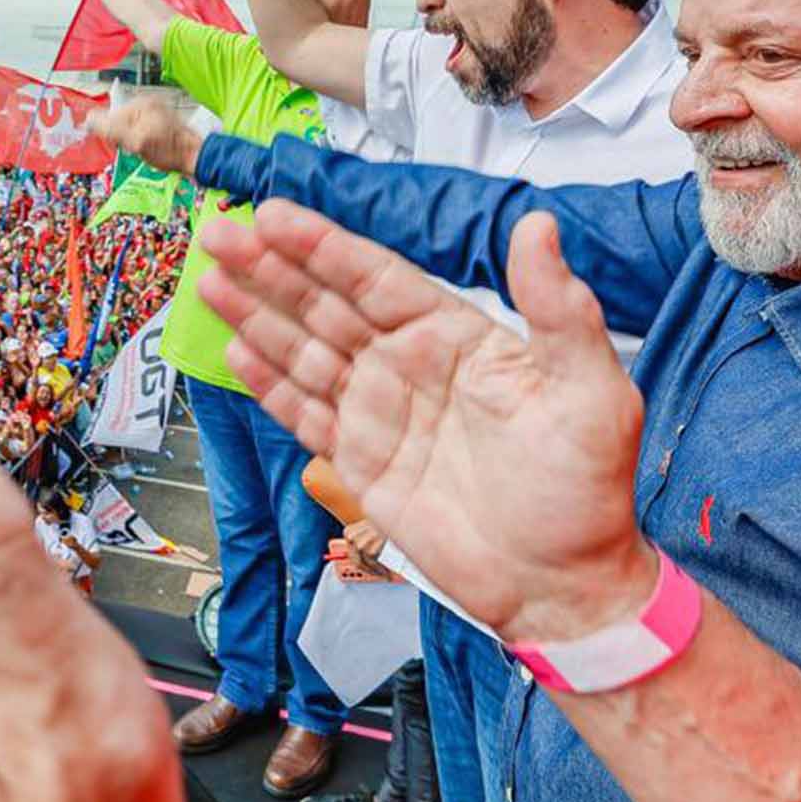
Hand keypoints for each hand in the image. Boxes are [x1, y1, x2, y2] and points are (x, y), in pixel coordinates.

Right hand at [90, 100, 202, 177]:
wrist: (195, 157)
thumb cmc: (168, 150)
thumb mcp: (135, 141)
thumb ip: (110, 128)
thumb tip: (88, 119)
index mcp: (141, 103)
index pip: (110, 116)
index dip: (112, 135)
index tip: (123, 145)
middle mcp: (148, 103)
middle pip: (119, 121)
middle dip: (123, 138)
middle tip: (137, 148)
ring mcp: (155, 112)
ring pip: (128, 128)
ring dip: (132, 142)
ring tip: (147, 149)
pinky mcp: (160, 121)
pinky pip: (139, 131)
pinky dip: (140, 141)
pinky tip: (151, 148)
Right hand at [198, 202, 656, 643]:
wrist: (562, 585)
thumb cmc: (585, 489)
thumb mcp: (589, 388)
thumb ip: (559, 306)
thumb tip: (540, 226)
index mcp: (456, 336)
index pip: (375, 277)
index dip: (323, 245)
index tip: (276, 215)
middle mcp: (409, 366)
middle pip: (325, 305)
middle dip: (271, 268)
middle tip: (221, 232)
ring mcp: (380, 414)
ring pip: (304, 352)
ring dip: (256, 316)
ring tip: (211, 281)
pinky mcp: (360, 463)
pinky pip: (304, 414)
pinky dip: (268, 385)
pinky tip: (235, 352)